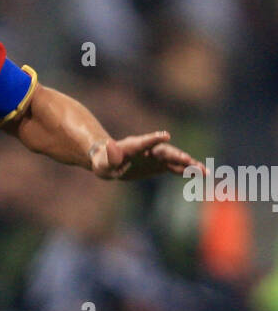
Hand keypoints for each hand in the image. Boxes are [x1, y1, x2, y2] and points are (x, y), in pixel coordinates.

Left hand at [89, 131, 204, 181]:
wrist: (111, 162)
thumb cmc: (105, 161)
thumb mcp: (105, 162)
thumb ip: (111, 157)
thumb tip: (110, 148)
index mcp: (134, 146)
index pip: (145, 142)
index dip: (154, 139)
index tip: (165, 136)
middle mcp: (149, 149)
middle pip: (165, 152)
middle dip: (176, 156)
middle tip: (188, 160)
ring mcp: (157, 157)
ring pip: (175, 160)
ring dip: (189, 165)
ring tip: (204, 171)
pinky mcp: (161, 165)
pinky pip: (176, 168)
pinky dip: (188, 171)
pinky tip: (202, 174)